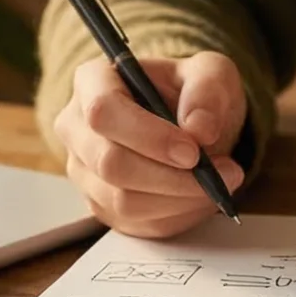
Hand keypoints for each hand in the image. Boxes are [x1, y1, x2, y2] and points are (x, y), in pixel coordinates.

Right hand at [55, 50, 247, 237]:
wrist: (191, 122)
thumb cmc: (192, 92)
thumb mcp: (211, 73)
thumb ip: (207, 91)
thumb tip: (199, 129)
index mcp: (93, 82)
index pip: (103, 111)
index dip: (147, 135)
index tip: (192, 151)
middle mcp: (77, 127)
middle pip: (110, 164)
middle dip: (170, 176)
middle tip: (219, 173)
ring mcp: (84, 171)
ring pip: (122, 201)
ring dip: (179, 199)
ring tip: (217, 183)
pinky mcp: (100, 205)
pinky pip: (136, 223)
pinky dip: (176, 215)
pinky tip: (199, 197)